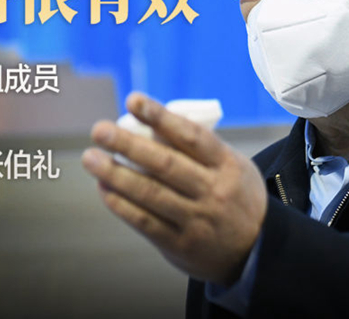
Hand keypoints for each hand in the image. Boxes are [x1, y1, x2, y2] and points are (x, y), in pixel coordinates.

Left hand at [82, 92, 266, 284]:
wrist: (258, 249)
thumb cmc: (235, 194)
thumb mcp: (232, 165)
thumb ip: (198, 147)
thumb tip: (149, 121)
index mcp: (226, 165)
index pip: (191, 136)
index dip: (160, 116)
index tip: (133, 100)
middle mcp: (213, 192)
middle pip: (165, 164)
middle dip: (128, 145)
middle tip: (99, 130)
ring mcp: (196, 220)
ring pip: (150, 194)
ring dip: (115, 175)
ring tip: (91, 158)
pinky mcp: (180, 245)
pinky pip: (145, 222)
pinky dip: (121, 204)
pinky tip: (102, 188)